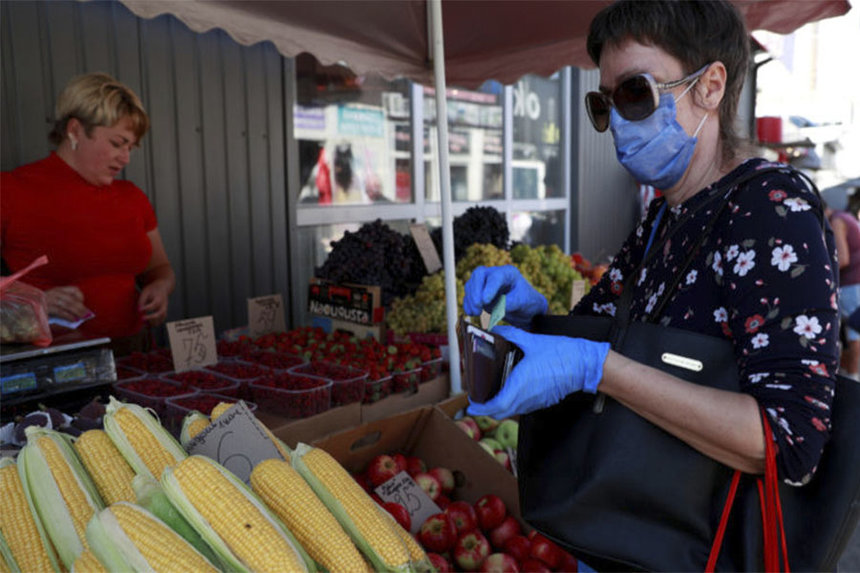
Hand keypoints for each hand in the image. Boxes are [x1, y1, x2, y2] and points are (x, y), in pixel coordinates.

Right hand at [44, 286, 91, 321]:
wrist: (27, 306)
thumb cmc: (45, 306)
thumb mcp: (55, 301)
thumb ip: (66, 304)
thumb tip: (80, 312)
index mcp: (58, 290)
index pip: (74, 289)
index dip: (81, 296)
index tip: (83, 303)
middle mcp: (54, 293)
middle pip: (71, 299)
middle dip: (81, 307)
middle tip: (87, 314)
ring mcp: (49, 299)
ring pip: (67, 305)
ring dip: (77, 312)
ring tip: (83, 317)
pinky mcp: (46, 307)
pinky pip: (60, 311)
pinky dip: (68, 316)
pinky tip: (74, 320)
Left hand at [138, 279, 170, 325]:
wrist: (162, 287)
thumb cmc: (152, 289)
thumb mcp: (146, 291)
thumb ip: (142, 300)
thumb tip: (138, 309)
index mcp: (159, 297)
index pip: (155, 304)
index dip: (147, 308)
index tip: (139, 310)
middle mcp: (164, 304)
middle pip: (161, 312)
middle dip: (152, 317)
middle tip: (143, 318)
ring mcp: (165, 308)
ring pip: (162, 317)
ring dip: (155, 322)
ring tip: (146, 325)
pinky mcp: (164, 311)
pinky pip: (162, 318)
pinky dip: (157, 323)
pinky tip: (149, 325)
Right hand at [463, 265, 547, 328]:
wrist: (524, 309)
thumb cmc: (526, 301)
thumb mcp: (522, 301)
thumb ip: (509, 303)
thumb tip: (495, 306)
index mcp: (508, 273)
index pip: (496, 276)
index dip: (489, 288)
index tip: (485, 301)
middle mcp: (494, 274)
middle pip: (478, 274)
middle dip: (476, 290)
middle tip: (479, 306)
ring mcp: (485, 283)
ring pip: (471, 284)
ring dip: (471, 299)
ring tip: (476, 313)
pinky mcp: (479, 294)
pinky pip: (469, 296)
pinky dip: (468, 304)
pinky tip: (471, 313)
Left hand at [467, 325, 609, 418]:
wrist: (584, 364)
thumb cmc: (560, 353)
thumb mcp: (531, 340)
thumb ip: (510, 334)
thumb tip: (496, 330)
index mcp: (520, 385)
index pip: (496, 406)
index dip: (481, 408)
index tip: (471, 404)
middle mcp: (526, 397)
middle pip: (501, 412)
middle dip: (486, 408)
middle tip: (478, 398)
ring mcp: (536, 401)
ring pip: (512, 410)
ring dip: (500, 406)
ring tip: (491, 393)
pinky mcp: (543, 400)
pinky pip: (523, 406)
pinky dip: (513, 403)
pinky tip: (511, 389)